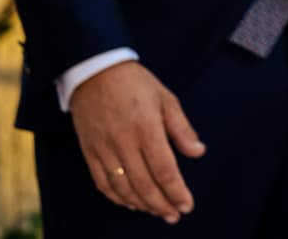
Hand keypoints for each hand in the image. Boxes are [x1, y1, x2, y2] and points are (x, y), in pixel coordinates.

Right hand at [69, 61, 204, 222]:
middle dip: (161, 204)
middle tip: (174, 215)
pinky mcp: (89, 151)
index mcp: (146, 127)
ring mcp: (103, 147)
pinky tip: (130, 203)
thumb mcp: (166, 98)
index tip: (187, 205)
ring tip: (156, 212)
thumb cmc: (136, 83)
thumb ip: (182, 128)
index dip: (176, 191)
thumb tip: (198, 152)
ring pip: (122, 187)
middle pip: (143, 183)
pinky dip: (116, 197)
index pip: (164, 168)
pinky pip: (101, 182)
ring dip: (141, 204)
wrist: (95, 71)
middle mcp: (123, 141)